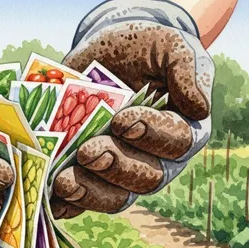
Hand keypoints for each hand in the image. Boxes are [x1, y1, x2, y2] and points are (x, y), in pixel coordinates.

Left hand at [50, 0, 213, 218]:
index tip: (124, 121)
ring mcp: (122, 171)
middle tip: (88, 152)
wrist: (106, 52)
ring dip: (89, 193)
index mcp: (182, 128)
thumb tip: (199, 107)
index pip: (177, 142)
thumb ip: (186, 67)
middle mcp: (156, 158)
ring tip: (65, 182)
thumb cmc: (144, 48)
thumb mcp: (167, 44)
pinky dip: (67, 203)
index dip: (152, 135)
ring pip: (115, 196)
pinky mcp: (92, 177)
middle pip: (145, 178)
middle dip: (115, 167)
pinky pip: (83, 201)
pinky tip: (50, 197)